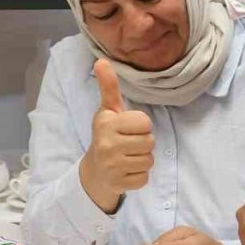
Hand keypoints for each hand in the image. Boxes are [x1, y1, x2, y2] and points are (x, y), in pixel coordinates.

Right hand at [80, 60, 153, 212]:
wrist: (94, 170)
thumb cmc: (107, 135)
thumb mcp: (108, 111)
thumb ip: (109, 87)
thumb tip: (101, 61)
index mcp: (106, 123)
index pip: (145, 122)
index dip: (141, 126)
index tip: (128, 129)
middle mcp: (107, 144)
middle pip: (149, 142)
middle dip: (143, 143)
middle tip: (128, 145)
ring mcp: (112, 166)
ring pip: (149, 160)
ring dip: (142, 159)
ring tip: (127, 157)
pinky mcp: (119, 183)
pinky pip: (145, 178)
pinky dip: (139, 176)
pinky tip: (126, 171)